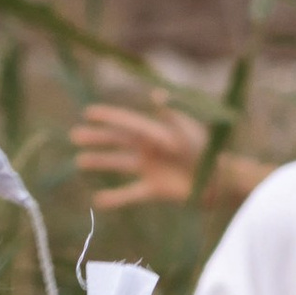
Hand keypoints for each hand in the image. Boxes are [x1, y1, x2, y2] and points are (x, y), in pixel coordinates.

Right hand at [72, 103, 205, 210]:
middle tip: (74, 135)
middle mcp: (150, 149)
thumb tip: (157, 93)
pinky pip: (130, 193)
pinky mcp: (155, 190)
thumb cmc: (208, 153)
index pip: (127, 122)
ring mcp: (151, 169)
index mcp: (157, 133)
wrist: (221, 182)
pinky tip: (97, 201)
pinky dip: (115, 198)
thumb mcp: (189, 133)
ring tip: (79, 161)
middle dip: (97, 138)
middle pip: (118, 141)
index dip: (108, 117)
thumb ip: (173, 116)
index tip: (87, 112)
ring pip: (119, 164)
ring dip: (100, 162)